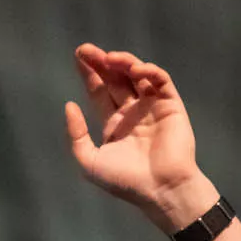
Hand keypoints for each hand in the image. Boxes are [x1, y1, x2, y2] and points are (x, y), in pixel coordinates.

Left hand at [65, 44, 219, 232]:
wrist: (161, 190)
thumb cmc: (126, 182)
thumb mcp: (89, 162)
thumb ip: (76, 135)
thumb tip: (69, 105)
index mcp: (113, 124)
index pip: (99, 91)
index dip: (89, 73)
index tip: (79, 56)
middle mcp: (132, 112)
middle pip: (115, 78)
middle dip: (101, 62)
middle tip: (86, 50)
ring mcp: (152, 108)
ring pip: (137, 75)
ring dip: (123, 62)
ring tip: (109, 58)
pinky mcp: (171, 106)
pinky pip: (160, 81)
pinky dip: (149, 71)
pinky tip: (135, 69)